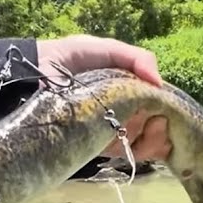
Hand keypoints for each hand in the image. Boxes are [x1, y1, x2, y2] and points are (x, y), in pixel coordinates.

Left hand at [35, 35, 171, 162]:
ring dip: (146, 141)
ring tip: (137, 129)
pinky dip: (128, 149)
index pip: (157, 110)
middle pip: (152, 131)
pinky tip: (126, 140)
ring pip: (138, 145)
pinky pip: (117, 153)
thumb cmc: (71, 57)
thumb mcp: (107, 50)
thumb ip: (136, 59)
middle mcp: (122, 113)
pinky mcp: (91, 145)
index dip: (168, 115)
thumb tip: (159, 83)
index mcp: (128, 92)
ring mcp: (107, 131)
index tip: (166, 115)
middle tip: (156, 124)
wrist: (34, 73)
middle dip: (159, 132)